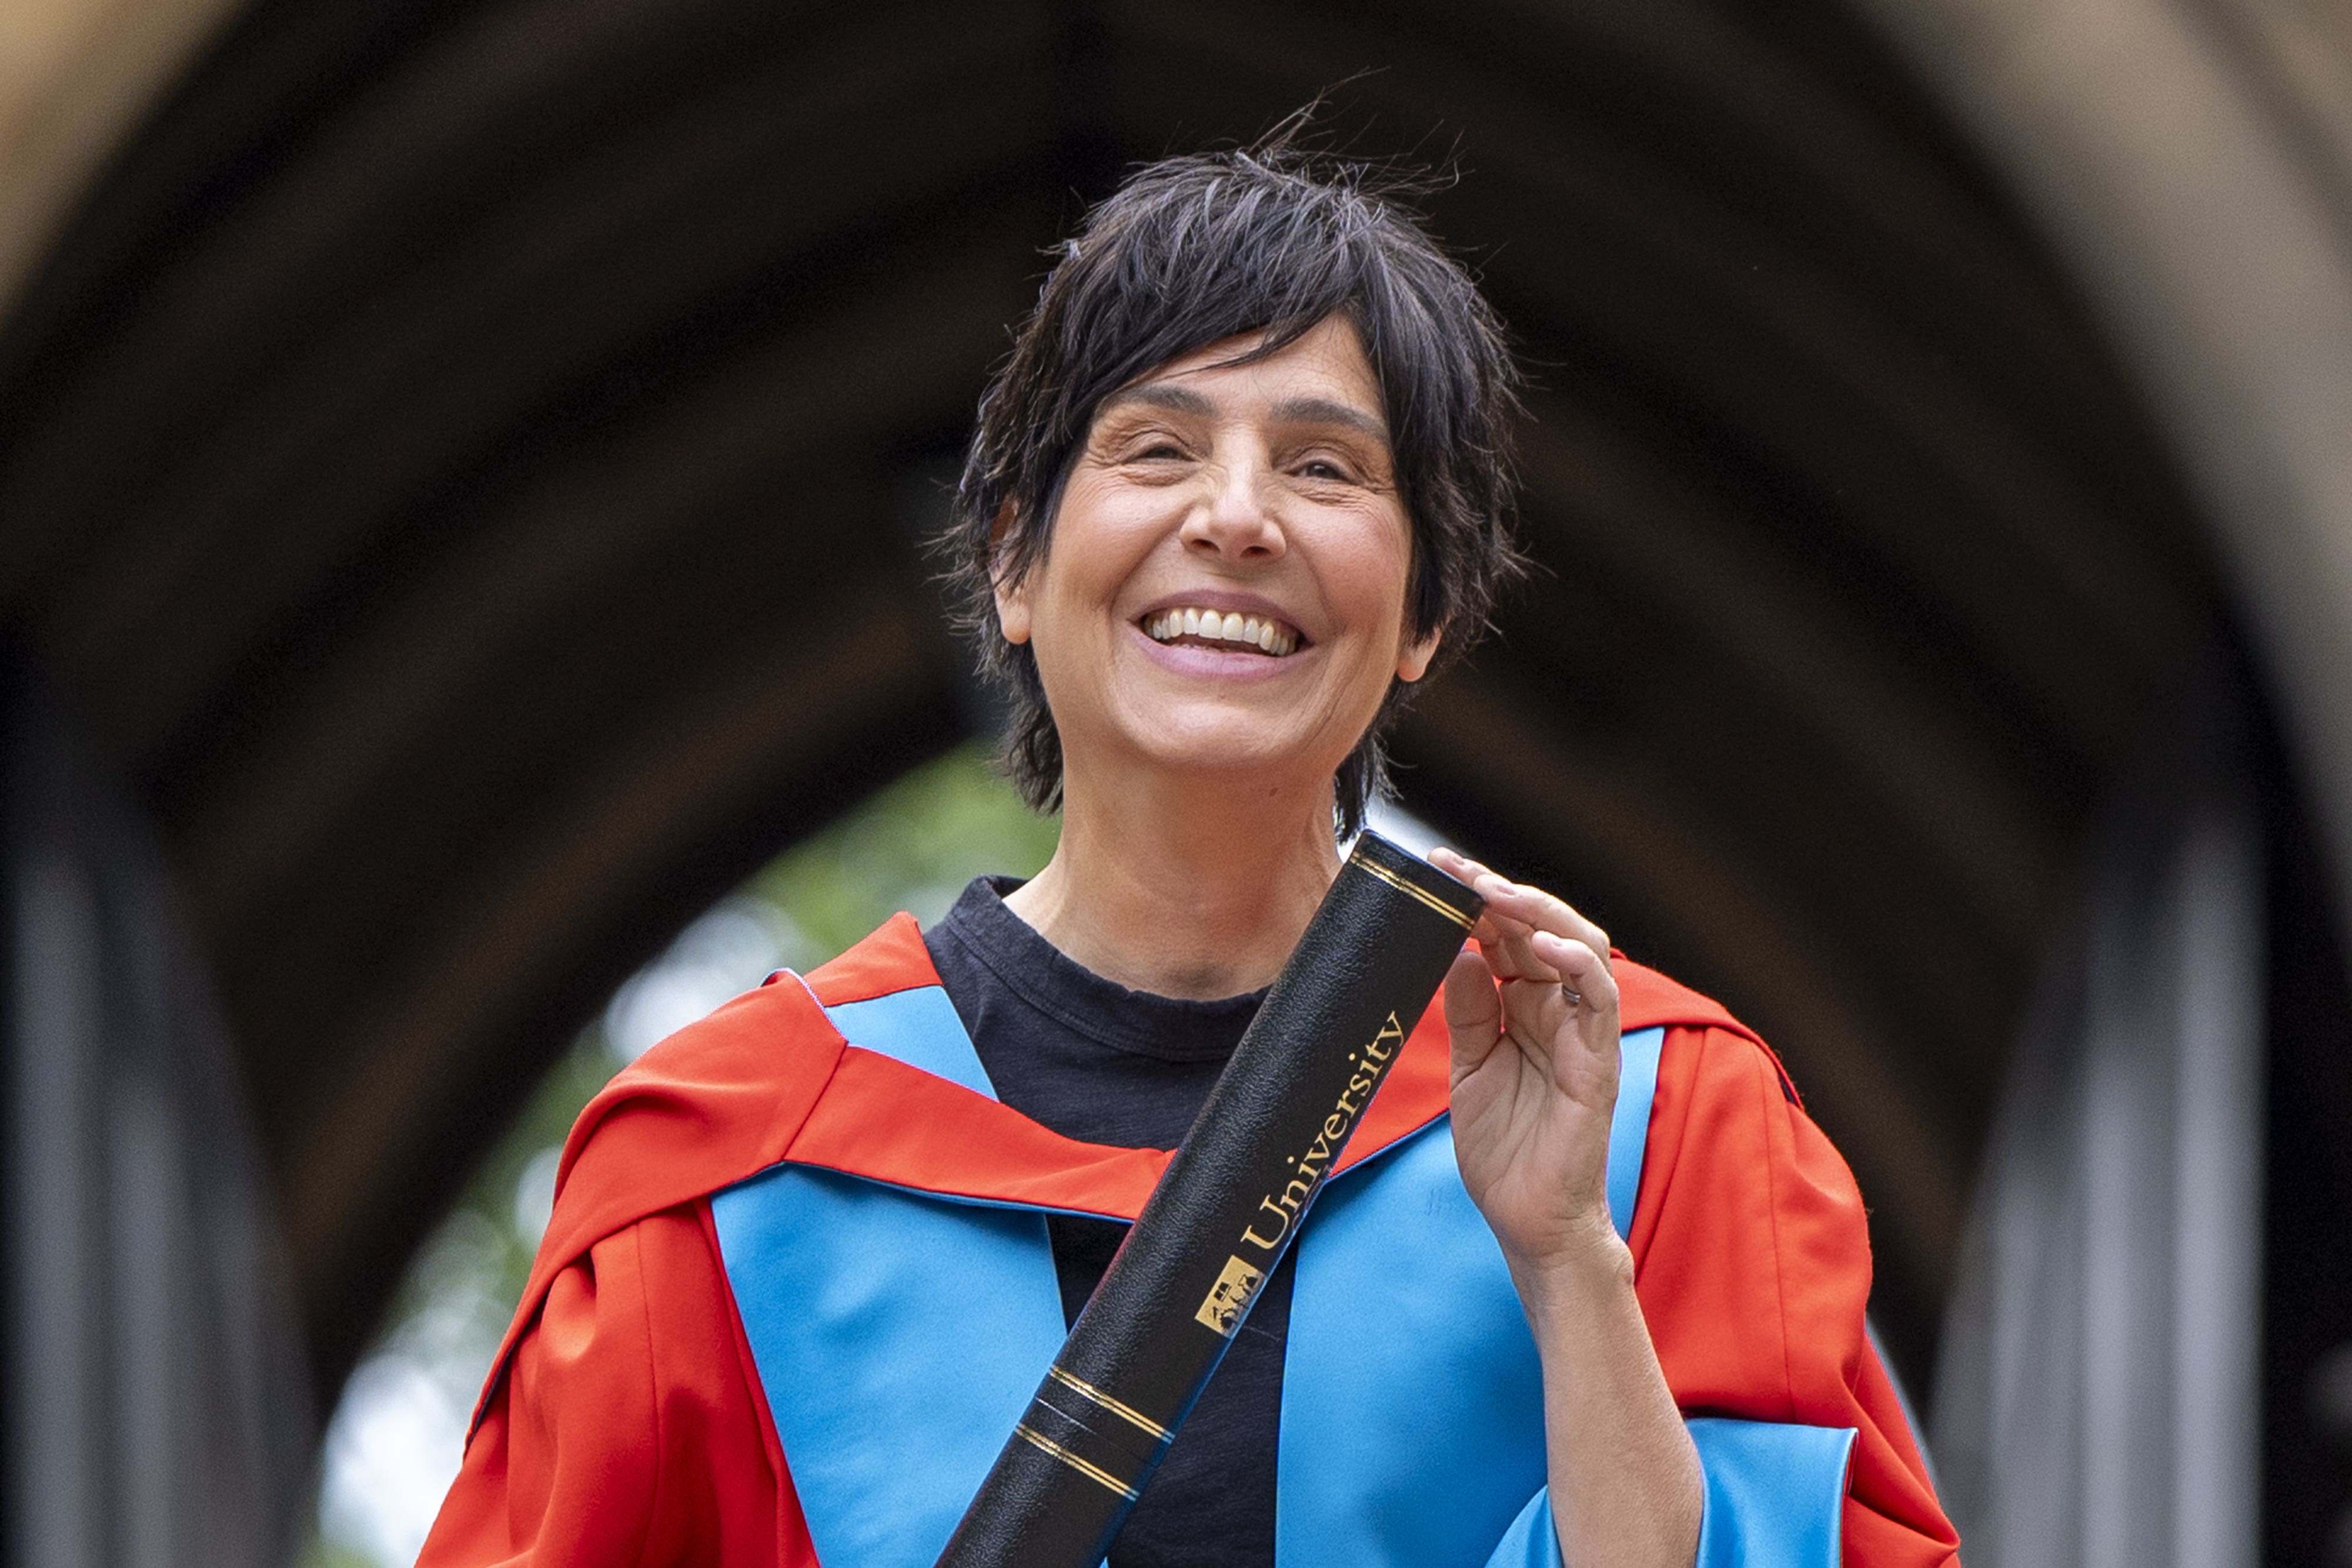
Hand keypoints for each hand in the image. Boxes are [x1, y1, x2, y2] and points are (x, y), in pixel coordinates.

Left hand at [1430, 848, 1623, 1277]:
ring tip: (1497, 893)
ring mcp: (1583, 1034)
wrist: (1530, 1224)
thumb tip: (1460, 953)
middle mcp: (1559, 1013)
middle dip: (1502, 894)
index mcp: (1527, 1010)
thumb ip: (1469, 1013)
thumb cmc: (1506, 1153)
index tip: (1436, 871)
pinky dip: (1576, 965)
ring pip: (1580, 948)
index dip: (1477, 902)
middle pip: (1542, 930)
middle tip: (1457, 869)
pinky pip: (1597, 1000)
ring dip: (1540, 914)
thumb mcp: (1471, 1071)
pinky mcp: (1598, 1063)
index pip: (1508, 938)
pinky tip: (1543, 946)